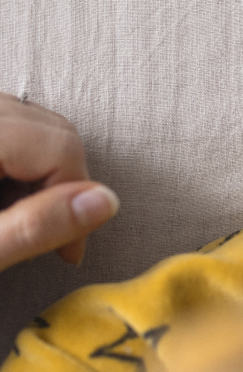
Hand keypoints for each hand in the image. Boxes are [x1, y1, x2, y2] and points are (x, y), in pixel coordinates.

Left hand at [0, 94, 118, 269]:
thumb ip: (34, 226)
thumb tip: (104, 203)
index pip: (59, 146)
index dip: (76, 198)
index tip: (69, 249)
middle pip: (52, 129)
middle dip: (63, 182)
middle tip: (52, 231)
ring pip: (33, 122)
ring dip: (43, 168)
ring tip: (18, 214)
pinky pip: (10, 122)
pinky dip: (20, 156)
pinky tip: (2, 192)